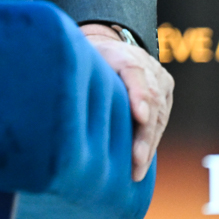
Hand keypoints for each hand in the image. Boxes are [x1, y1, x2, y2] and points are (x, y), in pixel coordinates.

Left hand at [80, 24, 173, 180]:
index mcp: (120, 54)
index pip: (134, 71)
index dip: (139, 95)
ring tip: (138, 170)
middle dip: (145, 133)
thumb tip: (52, 101)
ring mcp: (160, 80)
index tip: (140, 116)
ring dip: (149, 145)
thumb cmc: (89, 61)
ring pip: (160, 115)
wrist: (110, 48)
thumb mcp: (78, 60)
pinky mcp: (166, 93)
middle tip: (136, 160)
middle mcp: (146, 66)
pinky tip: (142, 163)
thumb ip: (73, 76)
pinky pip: (162, 120)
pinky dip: (151, 143)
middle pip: (152, 99)